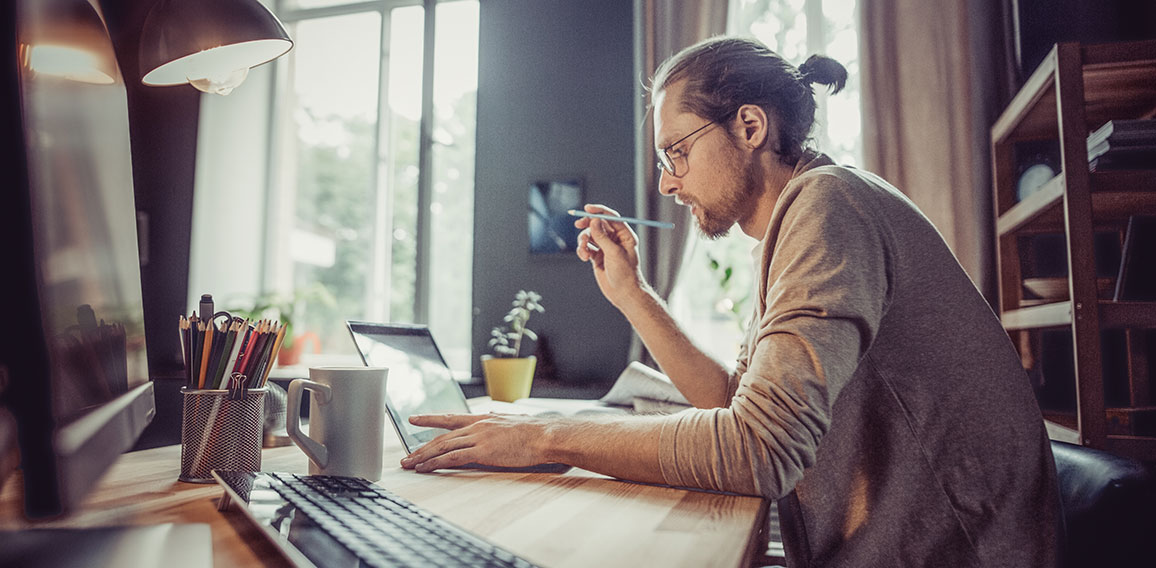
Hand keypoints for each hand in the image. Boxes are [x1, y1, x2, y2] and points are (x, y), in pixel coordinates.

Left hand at [399, 413, 552, 471]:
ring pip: (443, 446)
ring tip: (409, 464)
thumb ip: (499, 426)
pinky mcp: (482, 451)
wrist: (545, 435)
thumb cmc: (535, 433)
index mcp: (483, 419)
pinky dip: (436, 463)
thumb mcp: (512, 424)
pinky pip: (452, 458)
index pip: (451, 418)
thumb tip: (497, 427)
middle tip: (406, 455)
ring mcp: (478, 438)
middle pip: (442, 436)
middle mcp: (477, 425)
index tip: (415, 418)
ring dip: (423, 456)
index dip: (431, 419)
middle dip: (421, 446)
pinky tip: (425, 468)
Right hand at [573, 204, 648, 308]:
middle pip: (598, 224)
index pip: (611, 217)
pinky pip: (587, 247)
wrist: (623, 293)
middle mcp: (615, 240)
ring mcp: (606, 248)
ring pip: (590, 236)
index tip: (587, 209)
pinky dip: (582, 250)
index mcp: (625, 235)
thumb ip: (603, 236)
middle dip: (587, 224)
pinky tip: (584, 257)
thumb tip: (594, 221)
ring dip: (583, 241)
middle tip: (578, 224)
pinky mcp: (598, 257)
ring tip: (584, 252)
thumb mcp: (614, 253)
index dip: (599, 211)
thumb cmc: (625, 274)